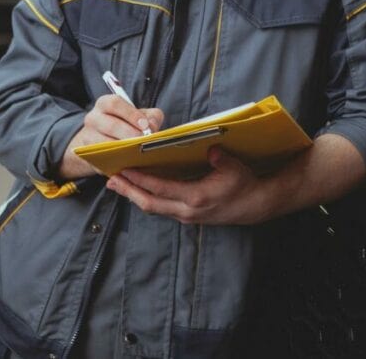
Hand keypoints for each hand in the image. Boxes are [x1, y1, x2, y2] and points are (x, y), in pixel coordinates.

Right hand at [58, 95, 163, 179]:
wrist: (105, 140)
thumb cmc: (127, 124)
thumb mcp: (140, 115)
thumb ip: (151, 117)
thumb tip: (152, 126)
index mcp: (105, 104)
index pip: (114, 104)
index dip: (131, 114)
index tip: (145, 125)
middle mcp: (93, 118)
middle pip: (110, 125)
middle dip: (130, 134)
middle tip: (144, 141)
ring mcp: (88, 137)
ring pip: (104, 144)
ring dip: (123, 148)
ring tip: (138, 151)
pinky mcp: (89, 155)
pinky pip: (102, 158)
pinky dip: (117, 160)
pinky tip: (130, 161)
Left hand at [106, 146, 268, 224]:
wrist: (255, 206)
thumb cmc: (244, 185)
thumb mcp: (235, 168)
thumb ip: (220, 159)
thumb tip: (210, 148)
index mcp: (196, 197)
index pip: (160, 189)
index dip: (140, 180)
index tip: (125, 171)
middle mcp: (186, 210)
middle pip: (149, 203)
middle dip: (128, 191)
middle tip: (111, 181)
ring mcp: (186, 216)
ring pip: (153, 208)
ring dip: (135, 196)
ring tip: (119, 185)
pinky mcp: (188, 217)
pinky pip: (161, 208)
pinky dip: (147, 198)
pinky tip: (140, 190)